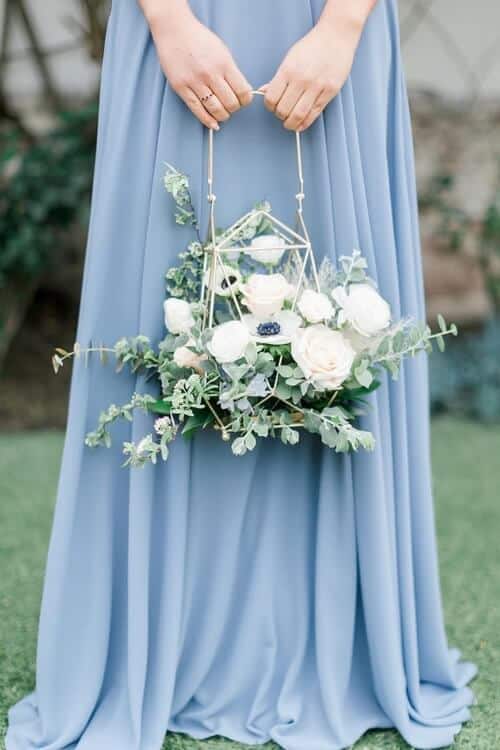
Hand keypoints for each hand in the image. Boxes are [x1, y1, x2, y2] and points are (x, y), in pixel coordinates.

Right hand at [145, 4, 252, 128]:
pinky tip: (213, 124)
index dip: (246, 100)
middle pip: (230, 103)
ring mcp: (194, 82)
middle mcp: (210, 74)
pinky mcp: (181, 88)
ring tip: (223, 113)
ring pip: (216, 110)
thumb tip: (243, 91)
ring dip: (223, 116)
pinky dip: (208, 121)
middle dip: (234, 108)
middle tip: (231, 106)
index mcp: (223, 63)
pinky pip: (197, 110)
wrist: (174, 30)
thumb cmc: (199, 40)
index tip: (243, 100)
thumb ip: (232, 71)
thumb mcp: (222, 51)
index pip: (242, 91)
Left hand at [262, 16, 362, 131]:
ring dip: (291, 124)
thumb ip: (278, 77)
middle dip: (280, 115)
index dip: (269, 106)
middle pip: (283, 110)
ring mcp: (317, 86)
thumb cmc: (312, 46)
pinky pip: (314, 114)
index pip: (271, 98)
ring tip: (290, 122)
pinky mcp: (329, 92)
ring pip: (298, 115)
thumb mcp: (290, 58)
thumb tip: (264, 91)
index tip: (272, 106)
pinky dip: (304, 123)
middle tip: (282, 114)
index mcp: (288, 70)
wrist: (336, 36)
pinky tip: (300, 123)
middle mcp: (302, 79)